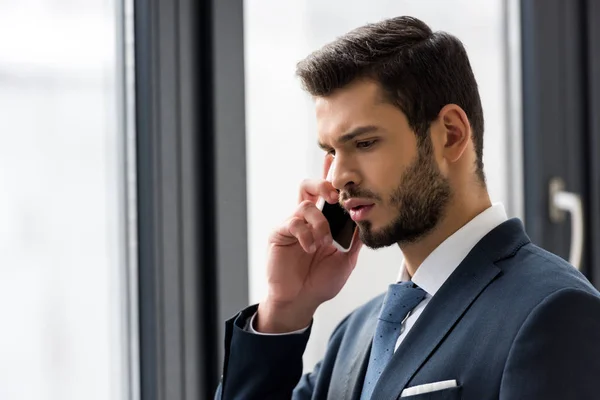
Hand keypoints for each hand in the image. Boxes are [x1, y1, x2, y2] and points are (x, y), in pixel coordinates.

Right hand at [256, 156, 362, 332]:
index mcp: (322, 222)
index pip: (326, 194)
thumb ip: (354, 239)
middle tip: (334, 196)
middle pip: (309, 186)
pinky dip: (306, 234)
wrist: (301, 301)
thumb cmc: (321, 281)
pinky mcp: (279, 233)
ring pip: (304, 204)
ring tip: (324, 242)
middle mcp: (306, 219)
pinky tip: (310, 248)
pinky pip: (293, 223)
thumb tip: (365, 218)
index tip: (334, 160)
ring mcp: (291, 225)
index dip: (329, 177)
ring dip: (319, 222)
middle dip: (322, 183)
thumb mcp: (346, 260)